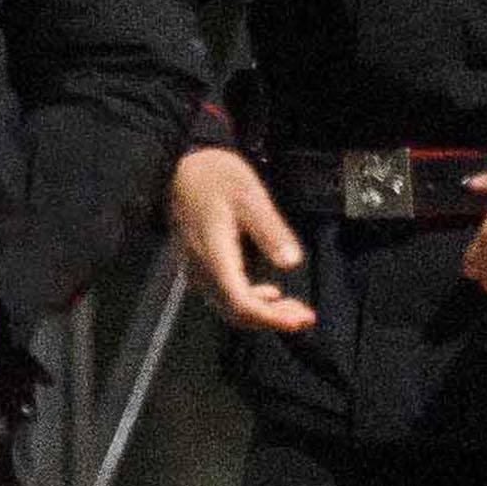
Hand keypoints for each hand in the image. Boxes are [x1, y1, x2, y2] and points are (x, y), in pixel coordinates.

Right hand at [167, 145, 315, 334]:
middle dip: (272, 319)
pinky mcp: (200, 265)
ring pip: (229, 307)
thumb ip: (270, 231)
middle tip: (305, 316)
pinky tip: (270, 293)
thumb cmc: (215, 176)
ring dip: (263, 313)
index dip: (272, 318)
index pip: (241, 303)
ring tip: (294, 309)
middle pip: (235, 312)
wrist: (180, 166)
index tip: (301, 319)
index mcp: (214, 255)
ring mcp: (198, 269)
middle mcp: (202, 270)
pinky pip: (224, 296)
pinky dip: (250, 302)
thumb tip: (291, 262)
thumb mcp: (250, 196)